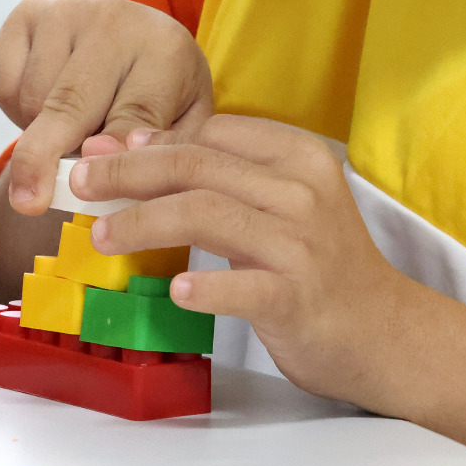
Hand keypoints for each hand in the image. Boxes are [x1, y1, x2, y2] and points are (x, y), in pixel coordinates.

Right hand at [0, 0, 215, 219]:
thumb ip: (156, 151)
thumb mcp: (180, 127)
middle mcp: (115, 19)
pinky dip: (15, 112)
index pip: (135, 113)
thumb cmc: (163, 97)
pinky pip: (5, 82)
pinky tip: (47, 105)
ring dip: (41, 135)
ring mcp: (67, 11)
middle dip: (45, 155)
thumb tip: (103, 159)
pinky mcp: (27, 13)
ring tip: (73, 131)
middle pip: (72, 102)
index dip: (110, 156)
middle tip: (28, 201)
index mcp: (166, 48)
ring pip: (34, 99)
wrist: (137, 40)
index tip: (84, 185)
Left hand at [71, 117, 434, 410]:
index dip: (147, 142)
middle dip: (127, 172)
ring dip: (143, 221)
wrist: (384, 332)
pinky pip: (243, 287)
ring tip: (102, 235)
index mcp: (298, 156)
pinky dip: (205, 287)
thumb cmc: (316, 263)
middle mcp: (303, 192)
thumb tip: (128, 144)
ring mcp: (303, 245)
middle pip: (197, 166)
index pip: (209, 133)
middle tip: (80, 184)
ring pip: (207, 213)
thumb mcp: (274, 204)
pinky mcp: (299, 298)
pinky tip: (175, 290)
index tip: (100, 154)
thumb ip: (213, 173)